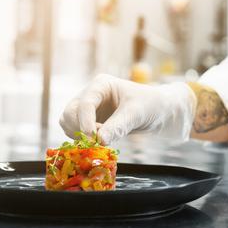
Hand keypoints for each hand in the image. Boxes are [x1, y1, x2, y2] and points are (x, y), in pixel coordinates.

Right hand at [59, 75, 195, 144]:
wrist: (159, 112)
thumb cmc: (150, 105)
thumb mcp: (136, 114)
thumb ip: (118, 126)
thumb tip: (100, 140)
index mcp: (101, 85)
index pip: (85, 103)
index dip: (86, 123)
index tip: (94, 139)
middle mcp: (91, 95)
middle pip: (70, 112)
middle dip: (80, 128)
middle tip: (97, 141)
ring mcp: (89, 109)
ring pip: (68, 122)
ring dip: (79, 135)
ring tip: (101, 140)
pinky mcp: (90, 122)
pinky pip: (75, 132)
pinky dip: (82, 140)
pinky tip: (100, 142)